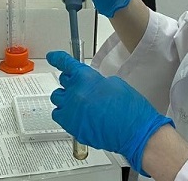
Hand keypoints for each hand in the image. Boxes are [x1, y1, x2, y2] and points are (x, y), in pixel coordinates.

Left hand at [47, 50, 173, 175]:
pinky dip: (64, 113)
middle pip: (63, 81)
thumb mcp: (115, 84)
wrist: (135, 132)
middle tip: (80, 87)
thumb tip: (90, 84)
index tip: (53, 56)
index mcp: (86, 78)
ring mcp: (72, 110)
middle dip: (70, 82)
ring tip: (78, 103)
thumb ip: (96, 81)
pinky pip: (58, 115)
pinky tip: (75, 115)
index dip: (57, 58)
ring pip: (57, 98)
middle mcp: (75, 92)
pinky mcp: (71, 126)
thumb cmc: (130, 110)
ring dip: (65, 98)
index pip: (65, 63)